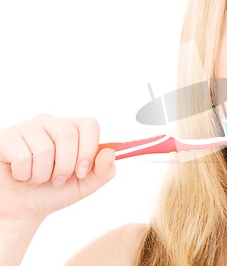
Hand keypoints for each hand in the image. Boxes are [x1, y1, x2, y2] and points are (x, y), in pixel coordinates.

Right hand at [0, 114, 115, 221]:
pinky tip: (21, 175)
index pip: (89, 124)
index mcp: (72, 130)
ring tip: (37, 178)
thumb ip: (104, 171)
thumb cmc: (53, 192)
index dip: (88, 149)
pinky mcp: (6, 138)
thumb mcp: (85, 185)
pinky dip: (24, 174)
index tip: (82, 172)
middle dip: (65, 166)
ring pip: (45, 148)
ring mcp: (27, 128)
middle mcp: (51, 123)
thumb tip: (110, 152)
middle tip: (57, 180)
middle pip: (68, 134)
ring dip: (43, 174)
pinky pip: (22, 156)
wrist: (21, 208)